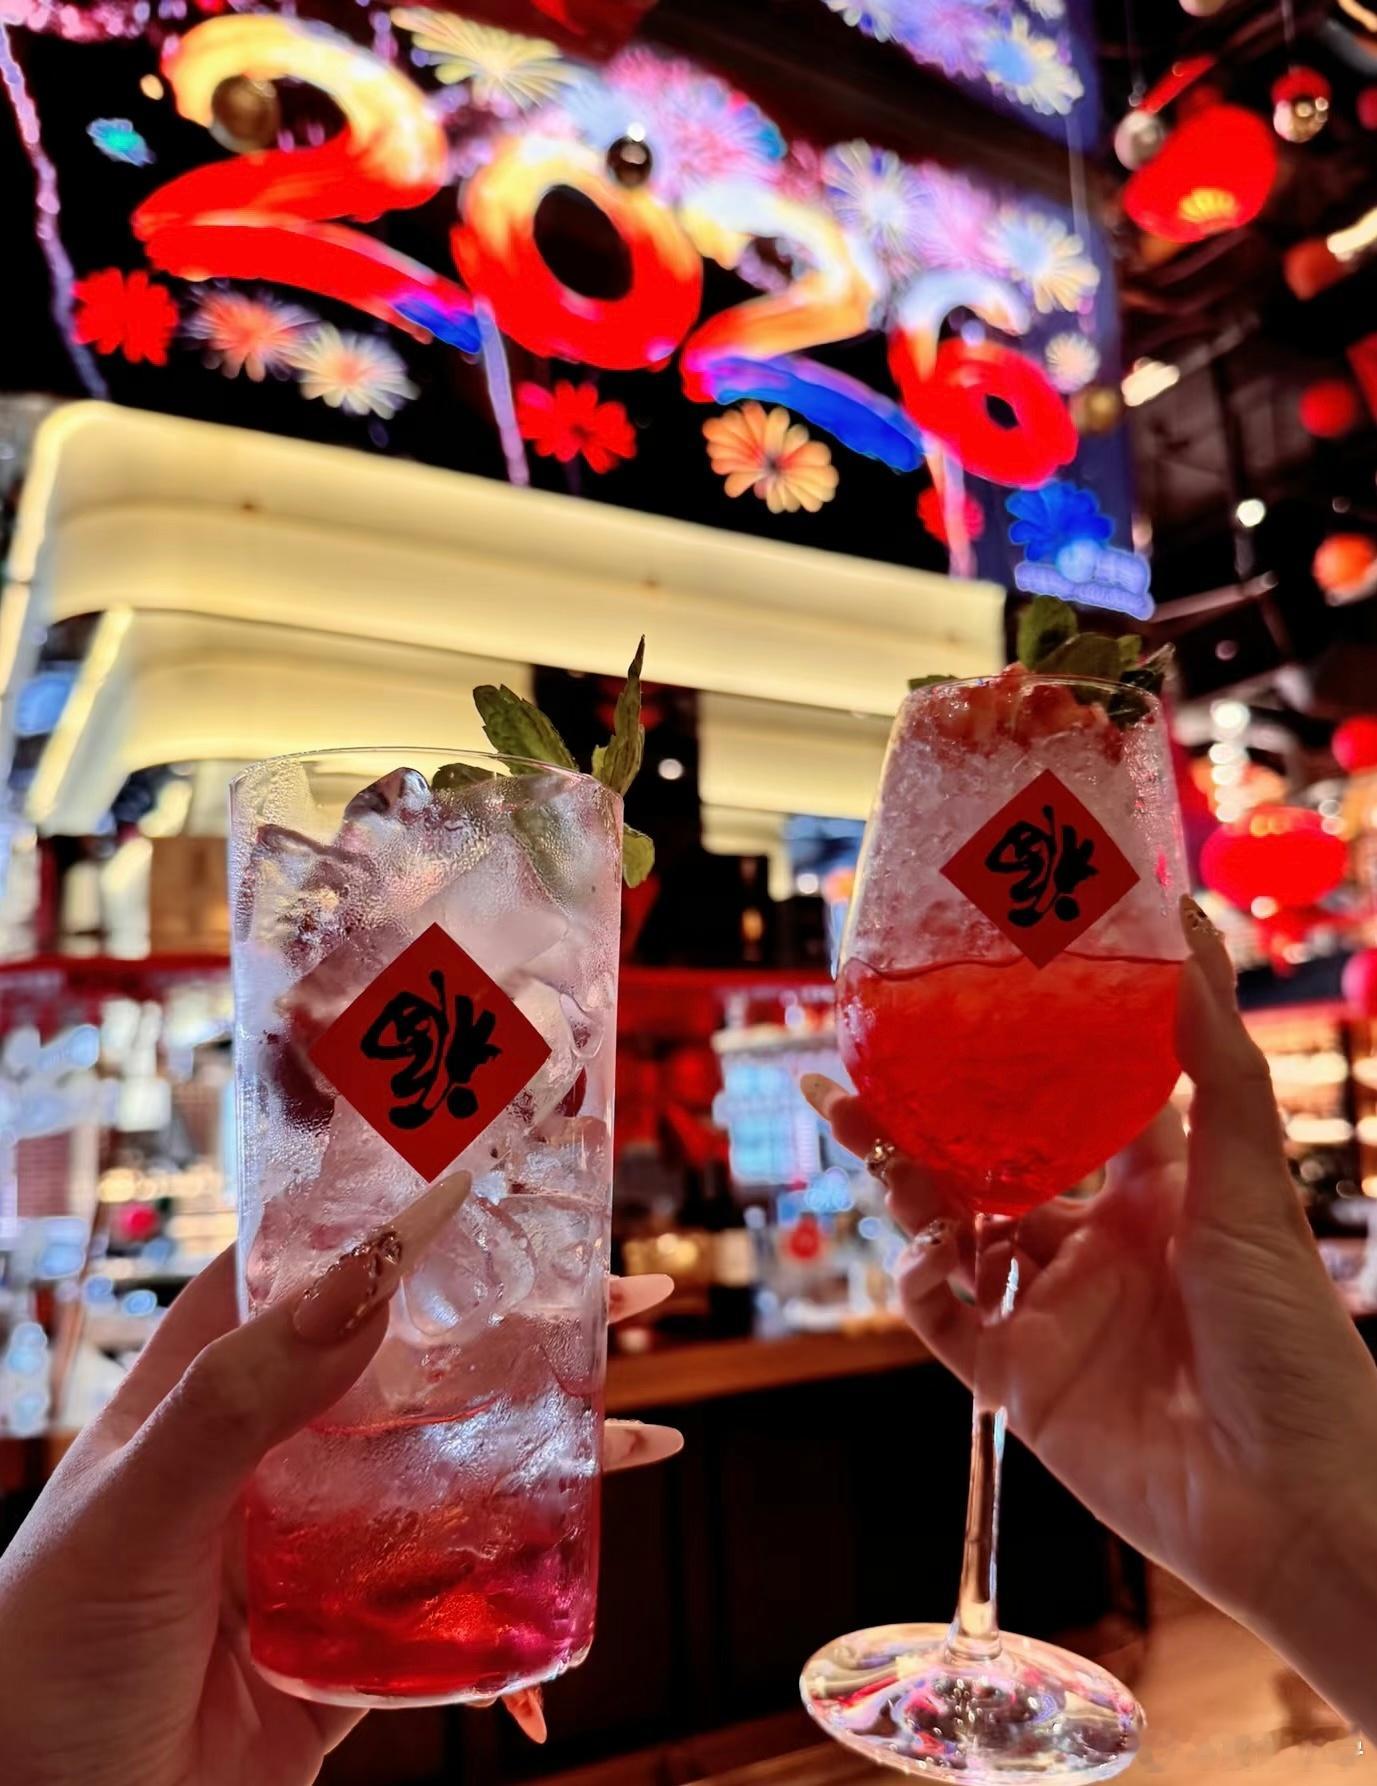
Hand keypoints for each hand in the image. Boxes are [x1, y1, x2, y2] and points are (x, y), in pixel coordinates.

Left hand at [0, 1176, 678, 1785]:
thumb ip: (238, 1400)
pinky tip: (593, 1526)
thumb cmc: (39, 1657)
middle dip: (515, 1315)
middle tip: (617, 1285)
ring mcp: (324, 1536)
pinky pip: (460, 1576)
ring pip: (455, 1457)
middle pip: (413, 1353)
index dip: (393, 1213)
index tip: (489, 1174)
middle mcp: (276, 1447)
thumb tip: (362, 1281)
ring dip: (549, 1427)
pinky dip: (533, 1552)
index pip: (308, 1265)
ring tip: (641, 1404)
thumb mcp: (133, 1513)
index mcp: (208, 1388)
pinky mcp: (358, 1626)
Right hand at [805, 898, 1376, 1733]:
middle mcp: (1094, 1243)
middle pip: (989, 1160)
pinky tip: (926, 1250)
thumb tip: (1191, 942)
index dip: (1025, 1051)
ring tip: (851, 1118)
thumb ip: (1218, 1072)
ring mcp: (1050, 1309)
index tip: (979, 990)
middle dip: (924, 1111)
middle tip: (862, 1057)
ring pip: (949, 1226)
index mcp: (1155, 1193)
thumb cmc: (1296, 1344)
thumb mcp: (1253, 1190)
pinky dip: (918, 1276)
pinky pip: (942, 1315)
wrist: (1293, 1504)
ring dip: (899, 1177)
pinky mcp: (1016, 1378)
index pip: (1075, 1103)